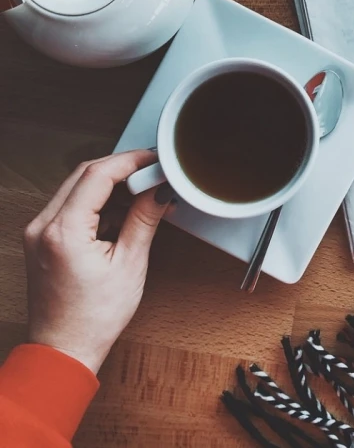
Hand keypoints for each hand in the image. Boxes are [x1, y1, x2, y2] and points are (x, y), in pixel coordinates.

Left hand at [23, 151, 173, 374]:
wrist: (64, 349)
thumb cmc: (93, 318)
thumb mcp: (130, 264)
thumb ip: (144, 219)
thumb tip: (159, 190)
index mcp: (63, 231)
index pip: (98, 174)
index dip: (130, 161)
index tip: (154, 159)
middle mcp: (43, 225)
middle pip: (85, 173)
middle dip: (122, 168)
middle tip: (152, 173)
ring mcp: (39, 231)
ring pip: (77, 186)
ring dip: (110, 185)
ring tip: (141, 197)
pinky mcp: (43, 237)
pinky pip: (72, 203)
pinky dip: (98, 201)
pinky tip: (121, 214)